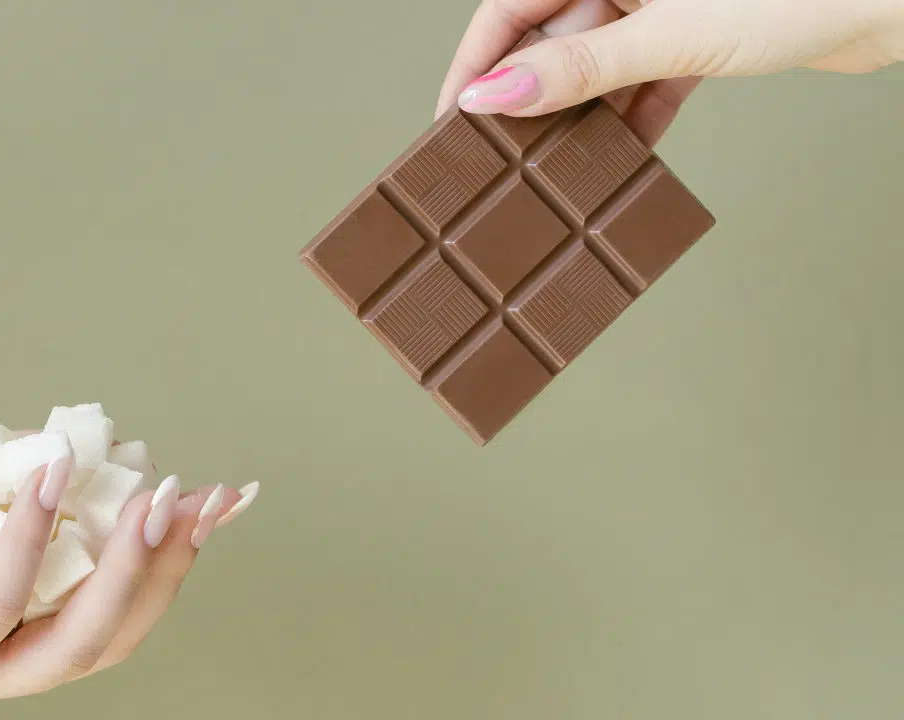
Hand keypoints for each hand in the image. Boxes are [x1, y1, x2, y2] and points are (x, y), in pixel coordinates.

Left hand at [0, 437, 247, 708]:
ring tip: (153, 498)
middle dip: (168, 565)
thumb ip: (30, 472)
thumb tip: (105, 445)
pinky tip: (54, 480)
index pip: (122, 603)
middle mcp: (3, 657)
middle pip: (115, 633)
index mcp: (23, 621)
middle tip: (198, 498)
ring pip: (72, 643)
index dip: (178, 555)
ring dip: (122, 569)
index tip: (223, 496)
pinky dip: (32, 542)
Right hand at [436, 0, 903, 144]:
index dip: (477, 63)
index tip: (456, 119)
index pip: (509, 6)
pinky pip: (644, 78)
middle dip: (530, 99)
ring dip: (581, 118)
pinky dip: (633, 118)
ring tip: (558, 169)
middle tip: (503, 159)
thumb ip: (581, 67)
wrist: (893, 1)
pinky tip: (622, 157)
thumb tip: (498, 94)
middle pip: (550, 38)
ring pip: (596, 65)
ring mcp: (663, 4)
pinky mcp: (699, 32)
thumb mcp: (671, 34)